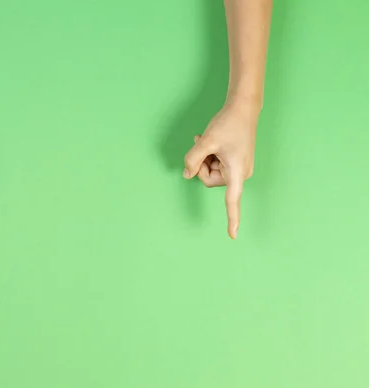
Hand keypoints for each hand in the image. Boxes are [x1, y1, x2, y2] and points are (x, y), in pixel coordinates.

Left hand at [183, 100, 259, 238]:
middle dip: (201, 165)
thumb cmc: (228, 124)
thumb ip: (192, 159)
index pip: (232, 201)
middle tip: (202, 147)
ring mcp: (238, 168)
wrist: (243, 108)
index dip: (232, 219)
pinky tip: (209, 142)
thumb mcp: (205, 142)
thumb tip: (186, 174)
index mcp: (236, 172)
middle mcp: (240, 173)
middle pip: (210, 180)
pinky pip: (216, 165)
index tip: (232, 236)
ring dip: (205, 158)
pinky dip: (210, 155)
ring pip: (211, 172)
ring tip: (207, 141)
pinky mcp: (235, 161)